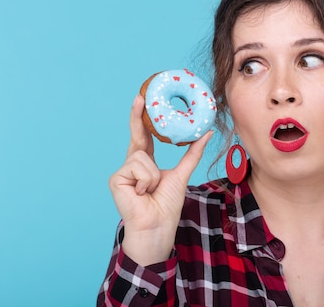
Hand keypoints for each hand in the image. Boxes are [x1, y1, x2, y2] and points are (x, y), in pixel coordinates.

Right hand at [108, 95, 212, 264]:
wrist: (156, 226)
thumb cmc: (166, 206)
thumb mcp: (181, 174)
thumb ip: (192, 153)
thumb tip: (207, 133)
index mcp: (146, 163)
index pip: (144, 136)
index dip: (141, 118)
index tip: (142, 99)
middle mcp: (132, 164)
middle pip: (136, 135)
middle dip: (136, 116)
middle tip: (140, 96)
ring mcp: (123, 171)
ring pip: (142, 155)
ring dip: (153, 175)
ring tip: (151, 191)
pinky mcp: (116, 178)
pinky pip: (138, 166)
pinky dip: (146, 181)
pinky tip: (142, 194)